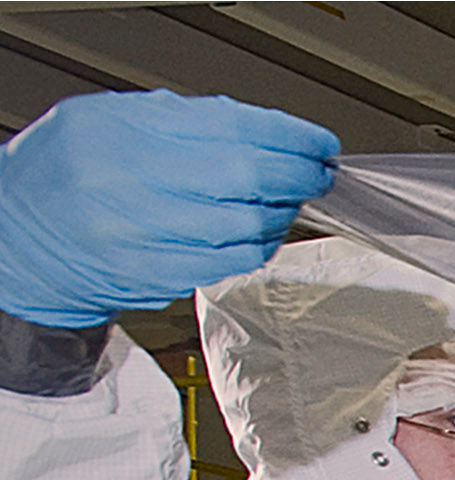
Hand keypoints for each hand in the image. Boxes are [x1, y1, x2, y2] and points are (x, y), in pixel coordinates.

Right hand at [0, 95, 335, 328]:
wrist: (15, 237)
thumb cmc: (62, 173)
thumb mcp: (106, 120)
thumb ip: (176, 121)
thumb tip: (255, 128)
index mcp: (117, 130)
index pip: (227, 126)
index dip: (287, 135)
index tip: (316, 141)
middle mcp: (125, 179)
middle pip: (244, 174)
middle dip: (295, 174)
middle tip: (313, 173)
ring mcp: (138, 232)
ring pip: (244, 224)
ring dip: (279, 214)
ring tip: (282, 202)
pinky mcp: (150, 275)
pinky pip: (227, 263)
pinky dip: (255, 247)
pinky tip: (257, 235)